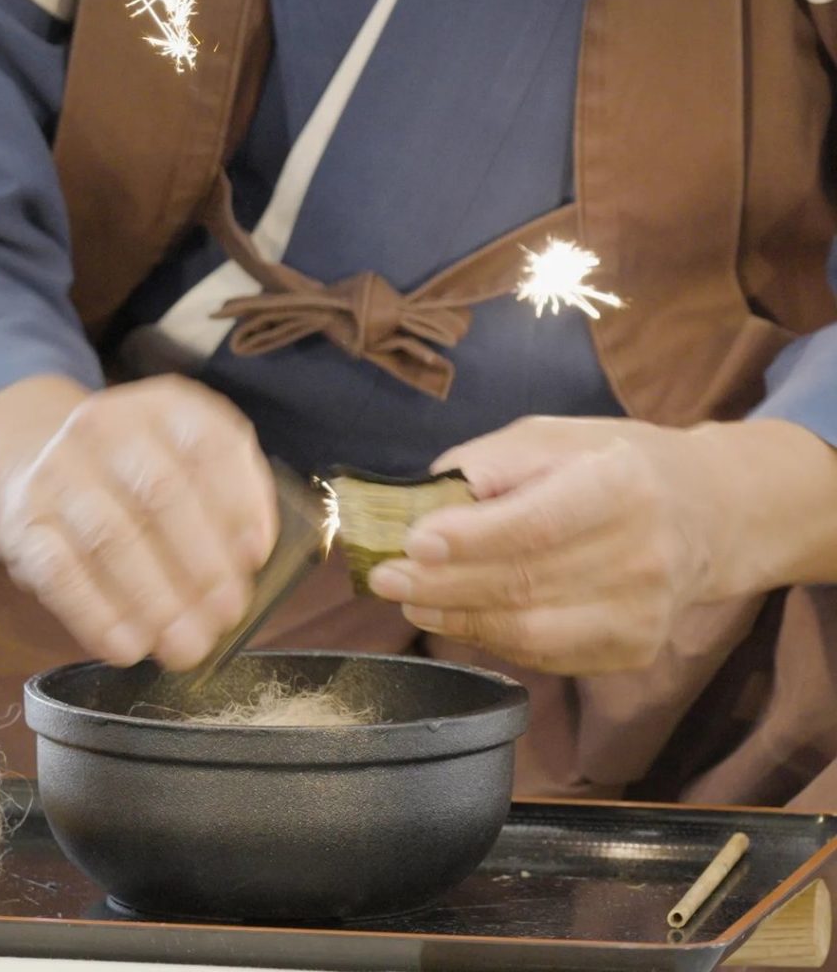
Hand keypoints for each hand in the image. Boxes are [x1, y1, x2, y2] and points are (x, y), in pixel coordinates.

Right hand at [0, 374, 276, 669]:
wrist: (30, 457)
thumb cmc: (135, 475)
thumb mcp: (186, 461)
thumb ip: (226, 498)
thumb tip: (252, 560)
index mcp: (167, 408)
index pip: (211, 442)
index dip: (240, 499)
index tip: (257, 555)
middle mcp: (110, 426)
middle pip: (161, 493)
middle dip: (202, 563)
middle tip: (227, 614)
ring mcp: (59, 470)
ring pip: (112, 537)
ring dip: (156, 600)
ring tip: (187, 645)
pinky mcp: (23, 520)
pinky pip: (60, 572)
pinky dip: (98, 616)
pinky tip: (129, 646)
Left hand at [368, 415, 836, 674]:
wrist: (707, 513)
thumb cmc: (616, 465)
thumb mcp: (556, 437)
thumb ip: (490, 463)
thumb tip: (423, 502)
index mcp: (622, 486)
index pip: (536, 525)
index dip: (469, 540)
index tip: (411, 543)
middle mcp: (642, 556)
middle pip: (523, 584)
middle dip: (440, 585)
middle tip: (384, 577)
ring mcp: (642, 613)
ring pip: (527, 630)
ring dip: (455, 617)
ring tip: (408, 599)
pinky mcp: (633, 650)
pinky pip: (543, 653)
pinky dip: (488, 636)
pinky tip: (454, 616)